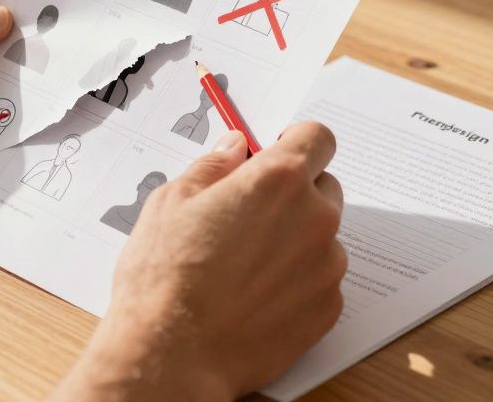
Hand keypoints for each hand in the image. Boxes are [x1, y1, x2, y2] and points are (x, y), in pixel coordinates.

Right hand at [53, 123, 345, 399]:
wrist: (173, 354)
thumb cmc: (164, 278)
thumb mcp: (171, 202)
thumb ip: (213, 166)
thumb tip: (234, 148)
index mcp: (277, 180)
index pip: (317, 138)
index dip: (295, 141)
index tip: (278, 151)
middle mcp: (314, 218)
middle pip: (323, 186)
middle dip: (294, 192)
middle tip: (250, 214)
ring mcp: (326, 266)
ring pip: (322, 236)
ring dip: (295, 239)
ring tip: (245, 264)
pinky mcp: (327, 307)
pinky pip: (320, 279)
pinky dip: (297, 281)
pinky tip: (255, 295)